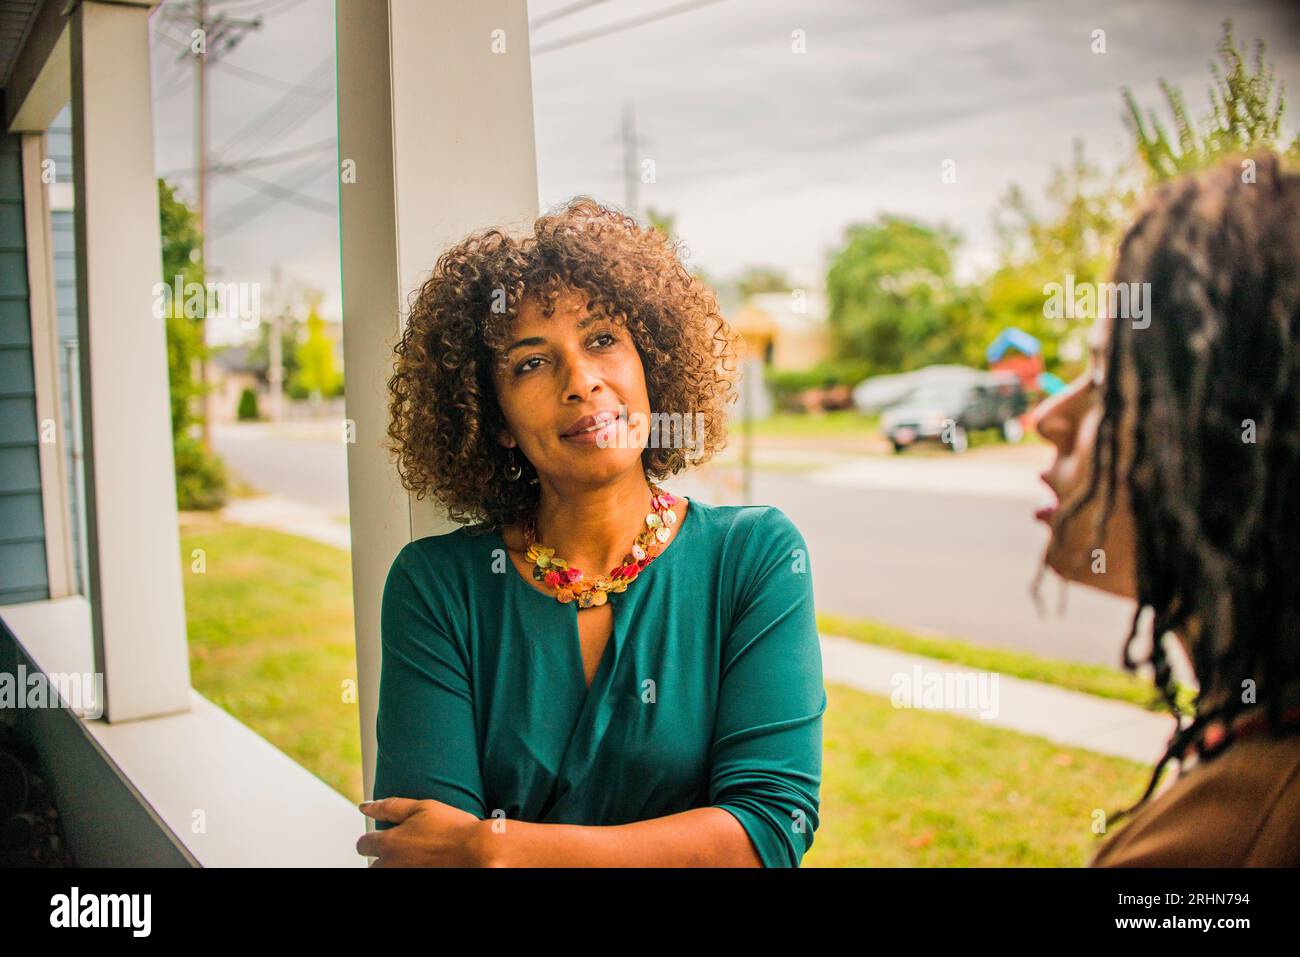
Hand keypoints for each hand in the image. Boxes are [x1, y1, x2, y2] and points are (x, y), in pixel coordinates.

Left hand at [356, 797, 483, 866]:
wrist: (477, 851)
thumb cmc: (453, 828)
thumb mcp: (421, 807)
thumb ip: (389, 806)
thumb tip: (365, 806)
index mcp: (389, 843)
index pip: (363, 845)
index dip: (371, 839)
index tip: (382, 836)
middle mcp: (392, 865)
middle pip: (373, 866)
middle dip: (381, 857)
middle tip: (403, 847)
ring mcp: (404, 875)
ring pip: (387, 873)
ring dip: (395, 864)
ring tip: (414, 856)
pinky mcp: (419, 880)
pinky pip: (404, 875)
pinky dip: (410, 868)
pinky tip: (423, 862)